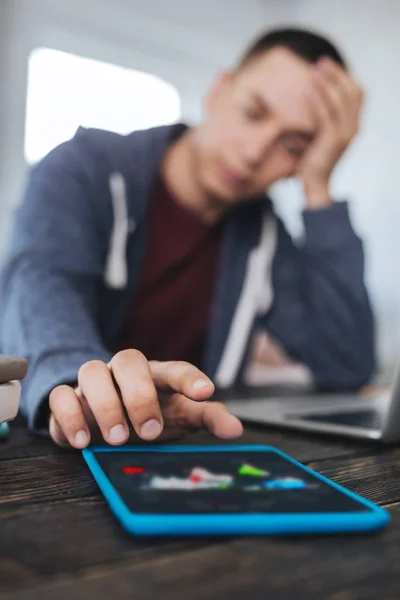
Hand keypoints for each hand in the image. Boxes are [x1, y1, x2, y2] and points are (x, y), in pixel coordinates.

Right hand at [49, 350, 242, 448]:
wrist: (103, 424)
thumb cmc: (148, 417)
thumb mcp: (179, 418)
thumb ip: (206, 418)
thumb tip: (236, 428)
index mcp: (155, 375)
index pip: (174, 368)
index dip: (190, 378)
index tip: (206, 393)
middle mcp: (123, 373)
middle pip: (128, 360)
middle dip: (140, 395)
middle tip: (150, 430)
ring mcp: (93, 384)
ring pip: (92, 371)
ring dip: (105, 404)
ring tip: (118, 438)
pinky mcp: (67, 400)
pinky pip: (60, 396)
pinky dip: (70, 416)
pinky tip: (83, 442)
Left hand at [299, 57, 363, 208]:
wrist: (315, 185)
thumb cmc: (313, 161)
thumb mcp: (320, 136)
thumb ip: (322, 119)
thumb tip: (310, 98)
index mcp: (353, 125)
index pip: (357, 93)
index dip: (344, 76)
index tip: (327, 66)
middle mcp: (354, 127)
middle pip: (352, 91)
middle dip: (336, 74)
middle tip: (320, 62)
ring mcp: (346, 134)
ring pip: (340, 99)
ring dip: (327, 82)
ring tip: (313, 71)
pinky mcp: (334, 140)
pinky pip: (327, 114)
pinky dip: (318, 99)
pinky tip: (309, 89)